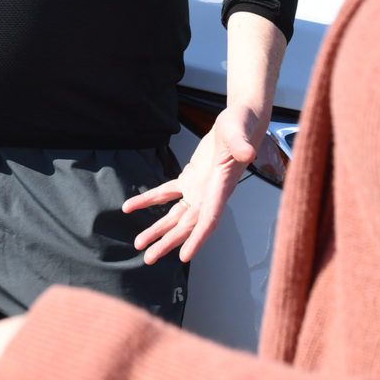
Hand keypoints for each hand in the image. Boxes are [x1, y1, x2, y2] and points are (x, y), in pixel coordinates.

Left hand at [123, 105, 258, 263]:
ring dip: (158, 229)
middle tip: (149, 258)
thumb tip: (248, 153)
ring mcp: (199, 188)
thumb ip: (242, 144)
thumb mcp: (240, 132)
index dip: (197, 238)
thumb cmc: (241, 124)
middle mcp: (210, 194)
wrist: (240, 121)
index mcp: (221, 187)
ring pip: (175, 215)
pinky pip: (167, 193)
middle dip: (168, 242)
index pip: (209, 218)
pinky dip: (149, 200)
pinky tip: (131, 206)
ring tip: (139, 243)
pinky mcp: (190, 178)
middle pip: (187, 224)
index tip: (184, 256)